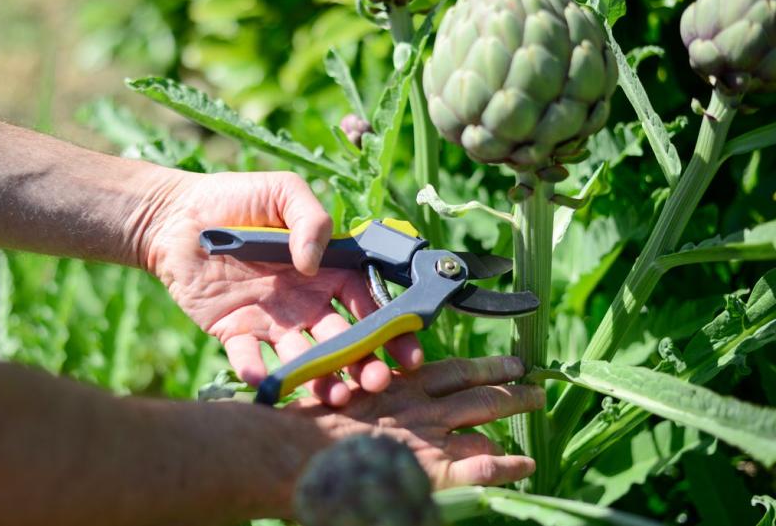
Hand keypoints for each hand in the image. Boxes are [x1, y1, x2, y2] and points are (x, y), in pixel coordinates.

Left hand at [144, 170, 422, 405]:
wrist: (175, 216)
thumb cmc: (235, 198)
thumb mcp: (283, 192)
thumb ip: (312, 219)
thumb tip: (314, 264)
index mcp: (326, 270)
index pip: (367, 304)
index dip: (390, 328)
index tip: (408, 352)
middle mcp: (305, 302)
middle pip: (343, 341)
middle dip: (363, 364)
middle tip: (375, 383)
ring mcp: (272, 321)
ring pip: (303, 359)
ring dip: (321, 379)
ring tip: (336, 396)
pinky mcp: (234, 332)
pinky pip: (249, 358)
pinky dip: (258, 371)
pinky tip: (266, 378)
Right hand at [291, 355, 543, 488]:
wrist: (296, 456)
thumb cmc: (306, 433)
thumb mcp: (336, 403)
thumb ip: (364, 396)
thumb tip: (381, 390)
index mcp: (397, 388)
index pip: (449, 372)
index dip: (479, 368)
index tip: (505, 365)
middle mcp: (420, 407)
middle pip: (474, 389)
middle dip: (505, 383)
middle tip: (532, 380)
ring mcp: (429, 436)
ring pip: (484, 412)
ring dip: (513, 404)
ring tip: (537, 400)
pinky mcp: (432, 468)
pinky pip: (480, 467)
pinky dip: (505, 466)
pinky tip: (526, 465)